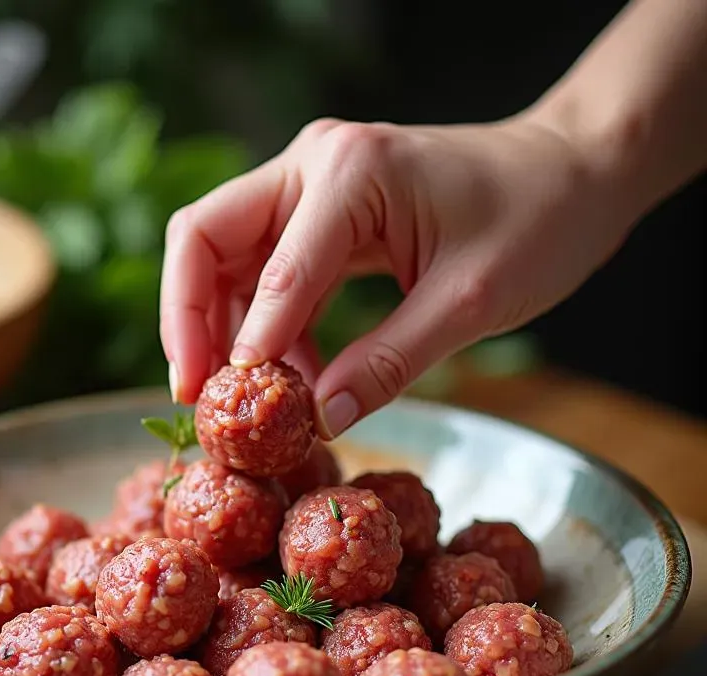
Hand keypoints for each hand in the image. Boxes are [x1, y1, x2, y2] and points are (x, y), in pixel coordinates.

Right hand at [159, 113, 632, 437]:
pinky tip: (293, 381)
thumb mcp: (469, 302)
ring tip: (244, 404)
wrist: (574, 174)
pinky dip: (269, 330)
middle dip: (190, 322)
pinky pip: (267, 276)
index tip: (235, 409)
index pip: (270, 270)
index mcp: (351, 173)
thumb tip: (321, 420)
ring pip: (224, 260)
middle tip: (195, 397)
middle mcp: (313, 166)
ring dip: (223, 331)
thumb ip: (389, 363)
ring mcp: (310, 187)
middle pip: (203, 240)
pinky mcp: (320, 217)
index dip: (247, 346)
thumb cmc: (539, 220)